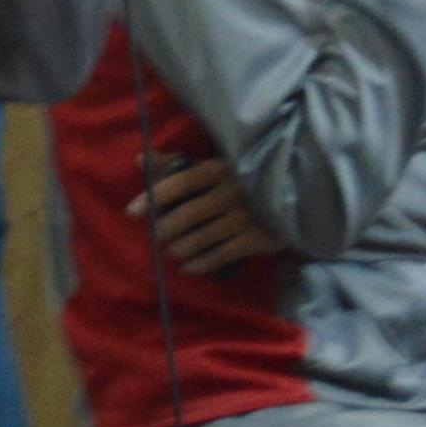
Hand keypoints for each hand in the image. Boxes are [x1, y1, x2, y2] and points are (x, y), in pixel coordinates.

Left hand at [141, 144, 280, 274]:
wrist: (293, 197)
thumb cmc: (243, 179)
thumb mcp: (213, 166)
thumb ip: (175, 164)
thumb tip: (138, 160)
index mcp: (220, 169)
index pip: (181, 182)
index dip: (155, 196)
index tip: (131, 211)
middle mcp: (232, 192)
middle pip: (189, 214)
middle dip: (166, 228)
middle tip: (157, 236)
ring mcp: (246, 216)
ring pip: (203, 237)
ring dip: (181, 248)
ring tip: (173, 251)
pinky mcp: (258, 238)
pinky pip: (222, 255)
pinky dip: (201, 263)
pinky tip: (189, 266)